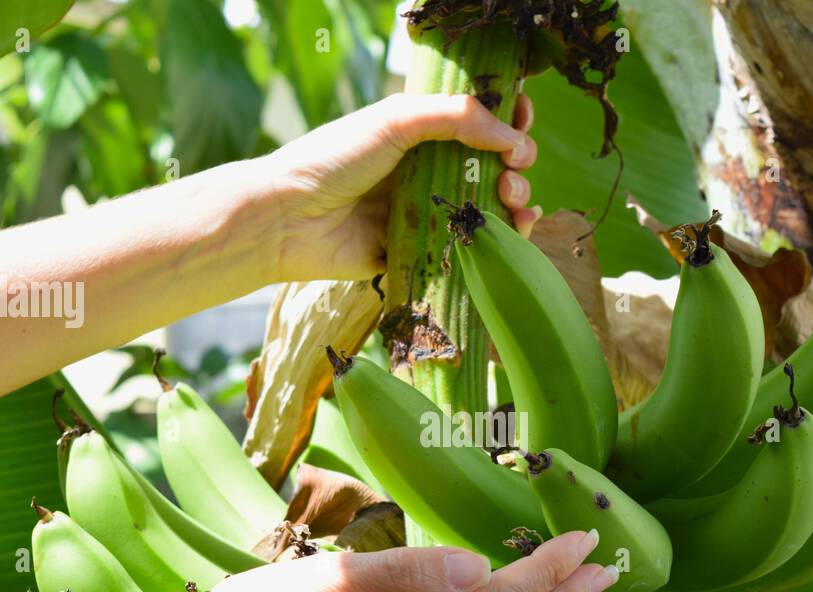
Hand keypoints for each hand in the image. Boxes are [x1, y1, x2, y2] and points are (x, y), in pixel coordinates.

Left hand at [265, 92, 539, 281]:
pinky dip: (499, 239)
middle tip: (514, 171)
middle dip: (517, 164)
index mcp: (421, 132)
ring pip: (489, 207)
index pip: (479, 122)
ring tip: (513, 198)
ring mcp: (427, 212)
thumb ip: (456, 118)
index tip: (523, 122)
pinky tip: (513, 231)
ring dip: (516, 200)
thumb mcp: (395, 120)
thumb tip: (513, 135)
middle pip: (493, 165)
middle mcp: (427, 170)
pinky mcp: (422, 252)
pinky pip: (469, 248)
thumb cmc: (335, 159)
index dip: (508, 120)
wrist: (289, 219)